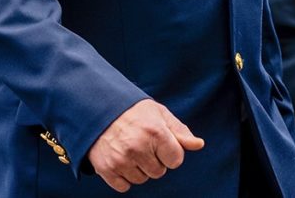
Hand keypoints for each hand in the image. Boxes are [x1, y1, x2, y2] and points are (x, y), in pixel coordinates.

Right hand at [87, 99, 203, 192]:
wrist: (95, 106)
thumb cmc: (131, 110)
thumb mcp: (158, 113)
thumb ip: (179, 130)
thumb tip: (198, 144)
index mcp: (155, 132)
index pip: (176, 160)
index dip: (169, 152)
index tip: (159, 141)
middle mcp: (138, 147)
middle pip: (159, 172)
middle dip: (153, 160)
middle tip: (141, 143)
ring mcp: (121, 159)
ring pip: (141, 180)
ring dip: (138, 169)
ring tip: (129, 149)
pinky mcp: (106, 168)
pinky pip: (124, 187)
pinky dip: (123, 176)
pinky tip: (119, 159)